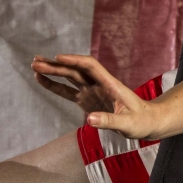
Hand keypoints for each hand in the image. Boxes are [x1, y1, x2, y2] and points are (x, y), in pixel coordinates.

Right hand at [31, 54, 167, 139]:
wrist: (148, 122)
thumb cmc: (142, 122)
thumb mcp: (128, 125)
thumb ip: (110, 121)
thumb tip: (89, 119)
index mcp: (110, 85)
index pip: (90, 67)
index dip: (74, 61)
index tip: (57, 58)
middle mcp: (99, 85)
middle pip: (75, 70)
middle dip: (56, 66)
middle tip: (35, 62)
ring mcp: (92, 92)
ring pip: (70, 78)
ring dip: (53, 72)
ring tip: (34, 65)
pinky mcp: (88, 101)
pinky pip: (68, 91)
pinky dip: (55, 86)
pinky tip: (42, 80)